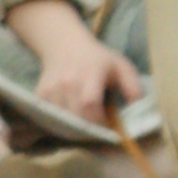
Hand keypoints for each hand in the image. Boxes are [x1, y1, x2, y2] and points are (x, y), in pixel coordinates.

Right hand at [6, 0, 142, 123]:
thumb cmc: (98, 59)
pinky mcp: (40, 93)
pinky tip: (73, 119)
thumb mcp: (121, 66)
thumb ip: (133, 87)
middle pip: (75, 115)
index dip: (99, 120)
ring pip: (62, 119)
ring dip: (76, 127)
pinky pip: (51, 116)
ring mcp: (51, 88)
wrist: (64, 45)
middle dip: (89, 129)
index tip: (110, 128)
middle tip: (100, 131)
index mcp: (90, 73)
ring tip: (87, 125)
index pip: (90, 103)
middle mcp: (67, 81)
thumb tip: (137, 109)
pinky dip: (62, 122)